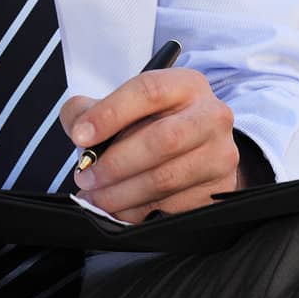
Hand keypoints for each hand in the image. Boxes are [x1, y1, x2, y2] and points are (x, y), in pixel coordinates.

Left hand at [58, 68, 239, 222]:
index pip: (149, 92)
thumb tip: (78, 130)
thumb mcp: (124, 105)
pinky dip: (136, 212)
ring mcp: (220, 155)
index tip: (79, 136)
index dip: (110, 114)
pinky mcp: (219, 189)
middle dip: (115, 163)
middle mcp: (211, 116)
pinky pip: (172, 207)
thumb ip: (90, 109)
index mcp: (186, 85)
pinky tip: (117, 208)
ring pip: (166, 179)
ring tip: (94, 195)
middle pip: (162, 140)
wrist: (199, 148)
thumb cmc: (153, 122)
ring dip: (120, 193)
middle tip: (84, 175)